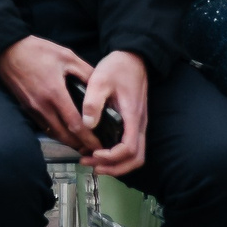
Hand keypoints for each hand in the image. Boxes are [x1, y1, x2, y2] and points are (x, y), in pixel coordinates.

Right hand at [0, 34, 100, 151]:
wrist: (7, 49)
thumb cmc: (37, 50)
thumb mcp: (67, 56)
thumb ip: (87, 72)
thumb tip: (102, 87)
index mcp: (55, 93)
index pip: (75, 124)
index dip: (89, 138)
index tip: (101, 146)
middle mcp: (42, 105)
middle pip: (64, 135)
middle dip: (80, 145)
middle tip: (95, 149)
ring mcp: (32, 108)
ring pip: (53, 133)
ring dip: (68, 141)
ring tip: (82, 143)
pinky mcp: (26, 107)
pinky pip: (43, 126)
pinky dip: (56, 132)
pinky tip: (65, 131)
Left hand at [80, 50, 150, 175]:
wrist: (132, 59)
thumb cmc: (117, 69)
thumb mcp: (100, 80)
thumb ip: (93, 102)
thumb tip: (87, 124)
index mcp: (132, 116)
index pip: (129, 148)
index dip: (112, 157)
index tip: (95, 155)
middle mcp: (139, 125)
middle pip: (136, 158)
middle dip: (114, 167)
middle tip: (91, 165)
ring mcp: (138, 125)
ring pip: (135, 155)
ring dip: (115, 164)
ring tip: (92, 162)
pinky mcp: (133, 123)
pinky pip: (130, 147)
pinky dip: (117, 155)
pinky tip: (98, 151)